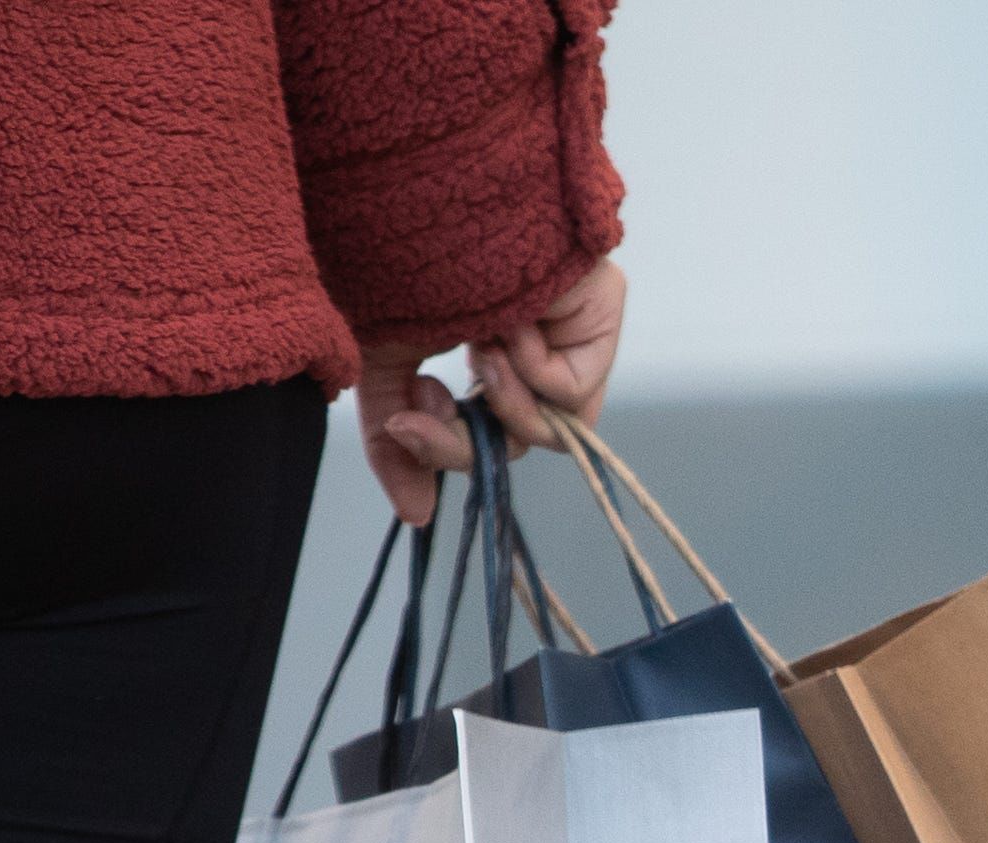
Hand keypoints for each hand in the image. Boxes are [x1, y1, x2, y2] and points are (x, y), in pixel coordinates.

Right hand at [353, 257, 628, 521]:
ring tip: (477, 350)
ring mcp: (575, 321)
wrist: (412, 181)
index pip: (484, 434)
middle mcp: (536, 336)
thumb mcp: (383, 357)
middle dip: (466, 443)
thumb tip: (415, 517)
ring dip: (505, 404)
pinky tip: (506, 329)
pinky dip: (531, 374)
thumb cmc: (391, 255)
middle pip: (520, 441)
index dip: (447, 452)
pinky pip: (576, 391)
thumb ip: (395, 439)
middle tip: (424, 411)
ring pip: (554, 427)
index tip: (402, 429)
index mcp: (486, 344)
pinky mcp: (604, 303)